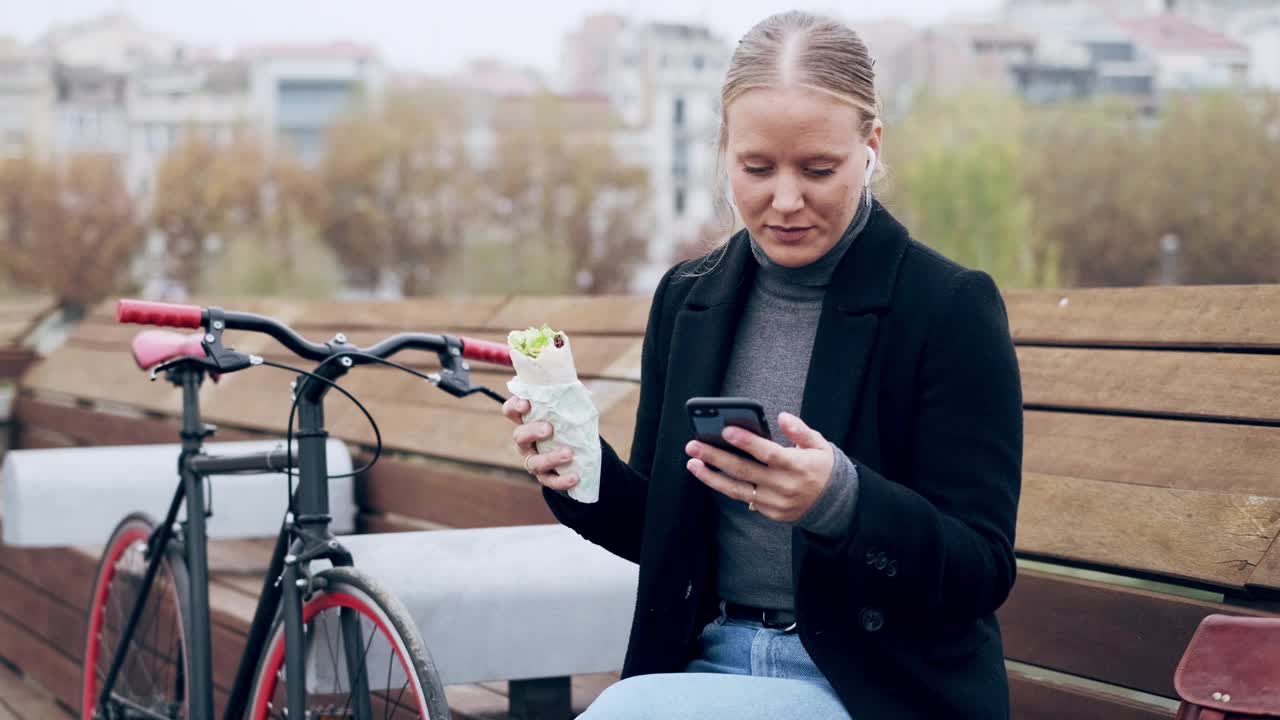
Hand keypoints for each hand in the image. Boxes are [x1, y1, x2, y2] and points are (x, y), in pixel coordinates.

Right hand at [502, 396, 577, 491]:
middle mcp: (526, 442)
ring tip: (568, 454)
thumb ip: (568, 399)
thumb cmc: (569, 425)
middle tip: (548, 429)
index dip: (514, 407)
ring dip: (550, 458)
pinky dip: (561, 480)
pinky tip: (575, 477)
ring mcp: (533, 460)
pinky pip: (549, 481)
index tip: (526, 404)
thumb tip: (577, 388)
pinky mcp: (545, 477)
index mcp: (528, 421)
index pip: (511, 411)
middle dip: (532, 432)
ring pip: (533, 462)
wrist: (580, 453)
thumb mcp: (568, 409)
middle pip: (519, 436)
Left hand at [685, 412, 833, 522]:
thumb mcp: (820, 445)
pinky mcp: (769, 512)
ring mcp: (774, 501)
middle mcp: (783, 485)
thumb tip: (783, 417)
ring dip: (711, 476)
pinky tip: (710, 475)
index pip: (767, 453)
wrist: (835, 506)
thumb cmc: (823, 469)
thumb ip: (800, 431)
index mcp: (797, 465)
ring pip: (737, 489)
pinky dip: (725, 486)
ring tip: (693, 463)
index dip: (746, 441)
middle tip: (693, 445)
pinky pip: (743, 498)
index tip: (726, 430)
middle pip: (744, 470)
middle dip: (715, 457)